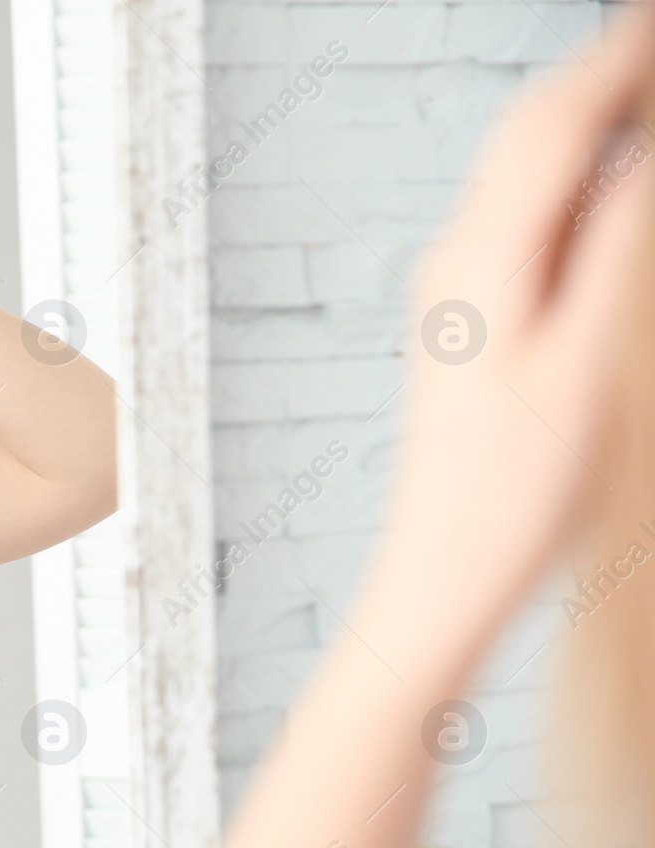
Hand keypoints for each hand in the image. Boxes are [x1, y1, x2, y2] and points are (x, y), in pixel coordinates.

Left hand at [367, 0, 654, 645]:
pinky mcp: (459, 318)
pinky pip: (514, 221)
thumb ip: (607, 252)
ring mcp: (449, 288)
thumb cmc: (515, 489)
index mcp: (482, 259)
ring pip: (517, 175)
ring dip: (578, 124)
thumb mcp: (583, 365)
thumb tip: (636, 159)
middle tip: (648, 46)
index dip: (613, 64)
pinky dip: (565, 181)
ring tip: (637, 89)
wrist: (442, 565)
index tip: (654, 27)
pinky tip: (605, 178)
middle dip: (596, 81)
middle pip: (526, 138)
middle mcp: (452, 260)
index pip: (551, 126)